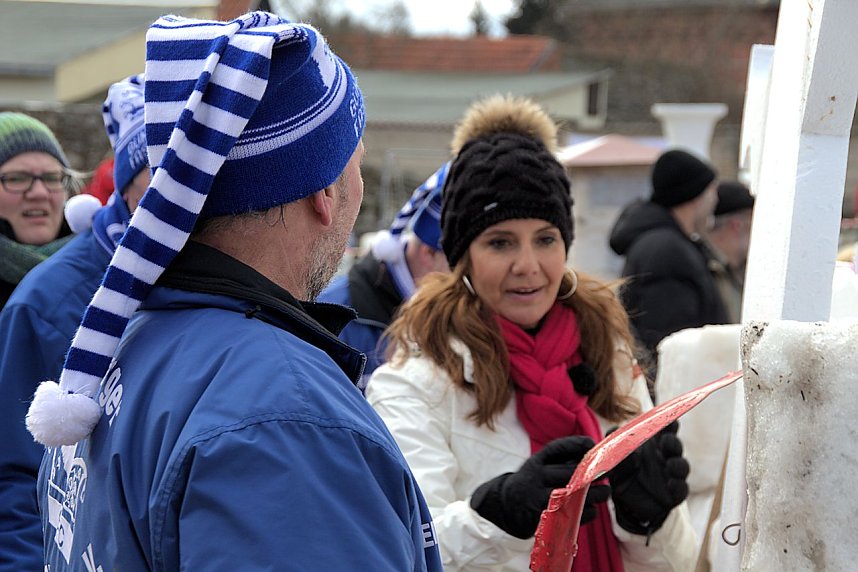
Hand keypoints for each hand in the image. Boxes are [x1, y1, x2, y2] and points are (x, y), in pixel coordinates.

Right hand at [470, 435, 605, 538]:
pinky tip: (592, 509)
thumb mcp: (539, 465)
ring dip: (595, 494)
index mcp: (535, 462)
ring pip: (574, 495)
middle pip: (570, 473)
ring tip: (604, 493)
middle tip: (607, 475)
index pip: (557, 448)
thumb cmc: (532, 483)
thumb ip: (561, 458)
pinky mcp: (543, 519)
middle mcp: (535, 478)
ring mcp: (538, 499)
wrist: (506, 507)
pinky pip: (572, 515)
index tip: (593, 445)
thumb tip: (593, 450)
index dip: (576, 444)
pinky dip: (587, 512)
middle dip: (593, 474)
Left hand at [608, 421, 688, 535]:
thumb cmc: (624, 476)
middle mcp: (664, 457)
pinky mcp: (674, 494)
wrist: (627, 505)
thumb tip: (612, 429)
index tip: (668, 420)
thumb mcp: (615, 462)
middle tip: (666, 440)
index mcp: (652, 445)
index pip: (663, 430)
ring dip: (678, 463)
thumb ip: (614, 447)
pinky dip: (679, 485)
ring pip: (681, 466)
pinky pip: (681, 489)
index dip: (667, 423)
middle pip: (674, 445)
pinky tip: (673, 483)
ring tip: (671, 464)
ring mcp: (671, 475)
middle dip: (673, 442)